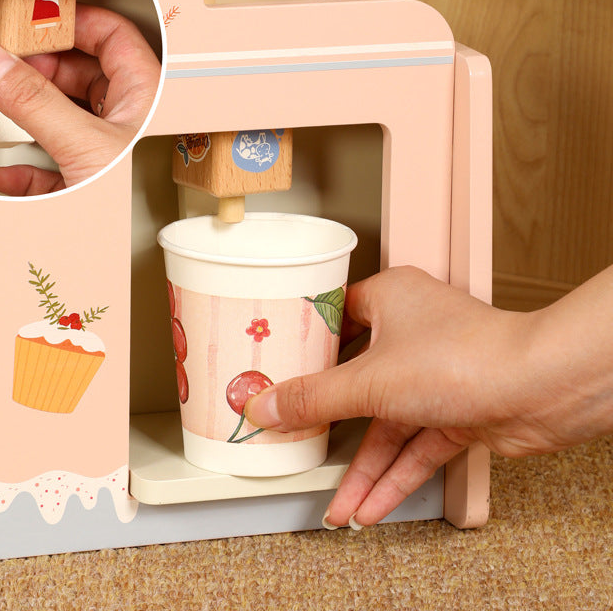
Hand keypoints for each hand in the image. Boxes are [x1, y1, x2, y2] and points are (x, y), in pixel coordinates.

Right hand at [0, 4, 160, 194]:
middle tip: (8, 62)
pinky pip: (54, 161)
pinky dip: (28, 165)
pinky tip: (7, 173)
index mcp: (143, 95)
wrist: (119, 262)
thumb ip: (34, 100)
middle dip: (42, 68)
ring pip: (64, 115)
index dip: (77, 21)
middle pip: (81, 73)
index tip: (37, 17)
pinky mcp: (85, 181)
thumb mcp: (81, 144)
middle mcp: (126, 117)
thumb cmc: (132, 201)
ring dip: (29, 113)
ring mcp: (105, 148)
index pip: (114, 36)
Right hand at [244, 265, 612, 528]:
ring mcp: (434, 374)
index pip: (333, 317)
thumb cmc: (466, 356)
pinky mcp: (456, 410)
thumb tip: (264, 406)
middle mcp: (411, 332)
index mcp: (389, 299)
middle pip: (355, 379)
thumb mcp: (369, 380)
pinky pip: (414, 446)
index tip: (276, 369)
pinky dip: (394, 475)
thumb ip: (312, 398)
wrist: (540, 390)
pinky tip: (371, 505)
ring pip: (386, 423)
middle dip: (330, 423)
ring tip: (337, 503)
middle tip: (296, 438)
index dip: (303, 346)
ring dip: (364, 467)